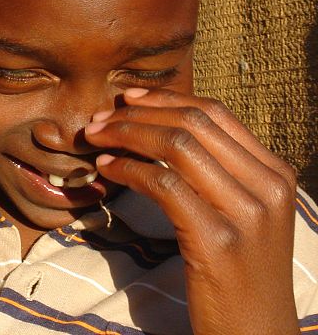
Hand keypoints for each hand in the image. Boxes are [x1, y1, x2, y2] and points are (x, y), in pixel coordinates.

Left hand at [84, 88, 298, 334]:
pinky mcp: (217, 241)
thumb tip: (160, 128)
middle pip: (193, 122)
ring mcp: (246, 213)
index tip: (127, 98)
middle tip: (100, 119)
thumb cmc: (239, 273)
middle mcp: (267, 187)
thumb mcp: (242, 214)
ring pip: (177, 145)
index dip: (165, 98)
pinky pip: (164, 183)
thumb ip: (217, 172)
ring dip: (126, 135)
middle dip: (138, 114)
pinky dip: (127, 169)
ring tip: (96, 139)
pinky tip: (106, 169)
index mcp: (275, 173)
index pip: (215, 113)